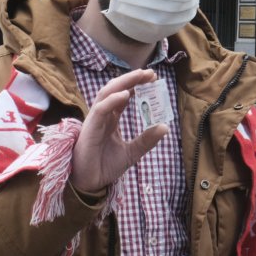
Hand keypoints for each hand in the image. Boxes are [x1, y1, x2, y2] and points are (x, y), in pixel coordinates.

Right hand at [70, 68, 170, 193]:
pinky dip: (112, 100)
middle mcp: (102, 116)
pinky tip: (126, 94)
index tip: (153, 78)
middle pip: (116, 89)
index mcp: (111, 119)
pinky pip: (100, 109)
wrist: (89, 183)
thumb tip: (165, 127)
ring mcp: (95, 120)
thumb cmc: (104, 166)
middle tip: (150, 73)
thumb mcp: (132, 152)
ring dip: (124, 83)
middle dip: (132, 79)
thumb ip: (146, 140)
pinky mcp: (90, 128)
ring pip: (107, 93)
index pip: (124, 95)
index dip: (137, 85)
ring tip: (140, 76)